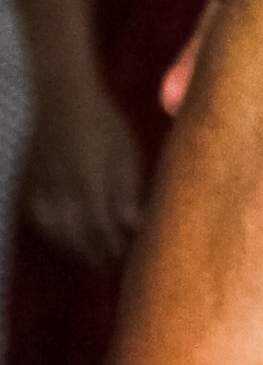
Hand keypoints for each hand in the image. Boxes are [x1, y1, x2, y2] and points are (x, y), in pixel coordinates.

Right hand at [16, 77, 142, 264]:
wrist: (59, 100)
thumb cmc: (102, 123)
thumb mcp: (125, 152)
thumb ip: (127, 190)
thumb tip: (134, 225)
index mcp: (89, 184)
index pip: (101, 230)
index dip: (116, 248)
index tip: (133, 258)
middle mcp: (60, 193)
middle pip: (78, 238)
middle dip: (98, 254)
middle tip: (117, 264)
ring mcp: (39, 192)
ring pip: (56, 235)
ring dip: (76, 251)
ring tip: (95, 258)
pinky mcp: (26, 189)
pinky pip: (38, 223)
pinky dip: (54, 238)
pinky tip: (66, 243)